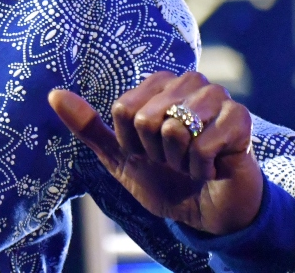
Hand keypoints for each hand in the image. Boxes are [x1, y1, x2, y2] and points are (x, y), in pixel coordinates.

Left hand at [49, 71, 262, 235]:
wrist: (207, 212)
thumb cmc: (164, 179)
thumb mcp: (119, 156)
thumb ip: (89, 126)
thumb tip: (53, 94)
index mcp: (158, 84)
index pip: (123, 110)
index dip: (131, 142)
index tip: (147, 152)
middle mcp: (188, 82)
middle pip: (145, 117)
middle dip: (155, 151)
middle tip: (173, 159)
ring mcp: (217, 98)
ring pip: (174, 128)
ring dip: (179, 159)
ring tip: (192, 162)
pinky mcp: (240, 120)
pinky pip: (203, 145)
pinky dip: (201, 167)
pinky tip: (212, 169)